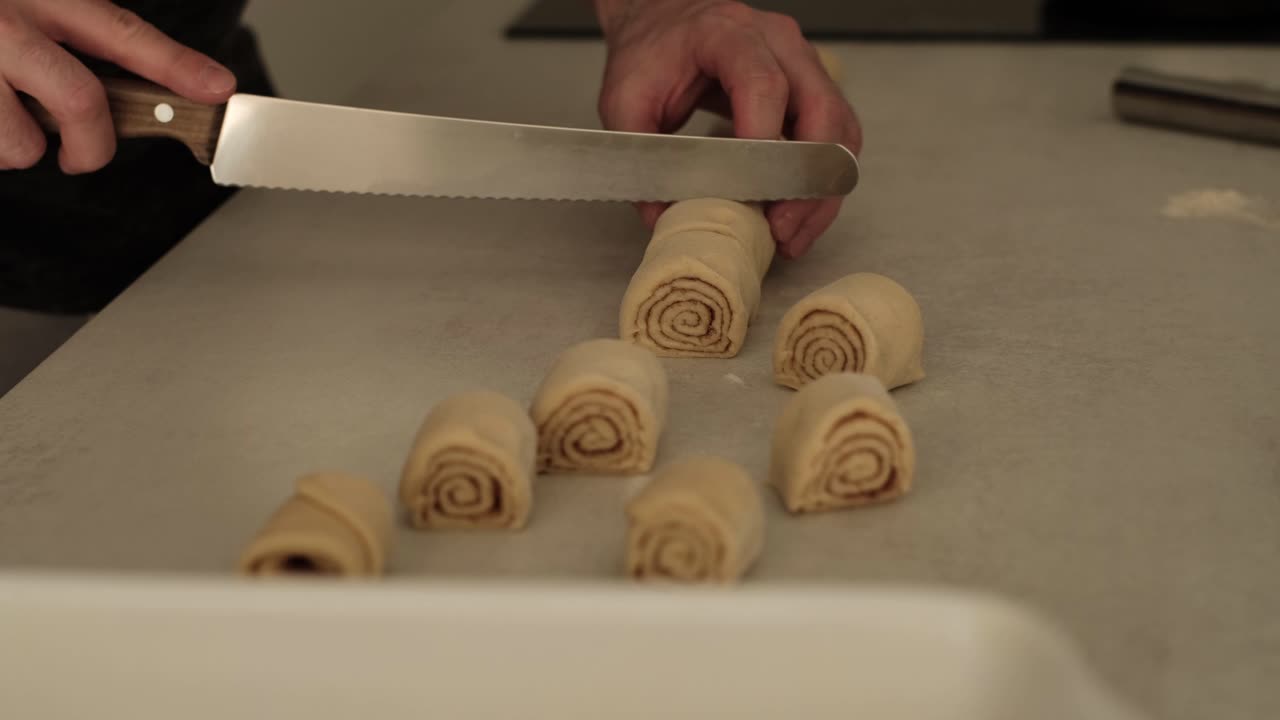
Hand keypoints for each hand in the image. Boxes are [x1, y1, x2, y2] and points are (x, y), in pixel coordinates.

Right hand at [0, 0, 235, 172]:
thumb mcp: (27, 5)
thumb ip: (72, 37)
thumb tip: (152, 90)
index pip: (122, 32)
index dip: (175, 64)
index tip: (219, 89)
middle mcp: (5, 20)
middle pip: (80, 100)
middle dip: (92, 146)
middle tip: (81, 156)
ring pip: (19, 142)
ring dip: (18, 150)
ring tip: (0, 120)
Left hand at [594, 0, 861, 257]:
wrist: (665, 26)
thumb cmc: (650, 57)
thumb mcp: (625, 99)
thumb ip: (638, 153)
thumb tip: (661, 216)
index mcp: (727, 34)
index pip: (763, 83)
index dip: (763, 139)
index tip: (751, 191)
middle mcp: (778, 44)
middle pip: (821, 109)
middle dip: (805, 178)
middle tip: (779, 227)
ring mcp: (803, 65)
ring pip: (840, 130)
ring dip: (822, 190)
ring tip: (790, 235)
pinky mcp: (813, 91)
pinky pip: (838, 139)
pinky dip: (825, 183)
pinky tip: (798, 219)